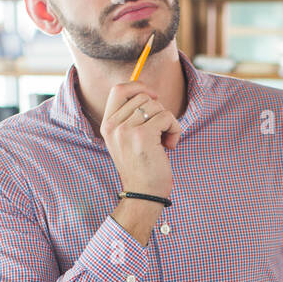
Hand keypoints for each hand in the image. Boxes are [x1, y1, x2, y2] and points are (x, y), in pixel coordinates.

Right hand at [101, 81, 181, 200]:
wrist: (143, 195)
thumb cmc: (141, 169)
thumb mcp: (127, 141)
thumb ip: (131, 118)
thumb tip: (149, 93)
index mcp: (107, 125)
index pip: (119, 89)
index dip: (139, 86)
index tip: (154, 97)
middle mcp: (113, 125)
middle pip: (143, 96)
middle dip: (158, 110)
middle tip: (160, 131)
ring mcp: (126, 130)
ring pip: (157, 106)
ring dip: (168, 122)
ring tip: (164, 141)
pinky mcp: (143, 136)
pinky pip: (167, 117)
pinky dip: (175, 130)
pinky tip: (170, 146)